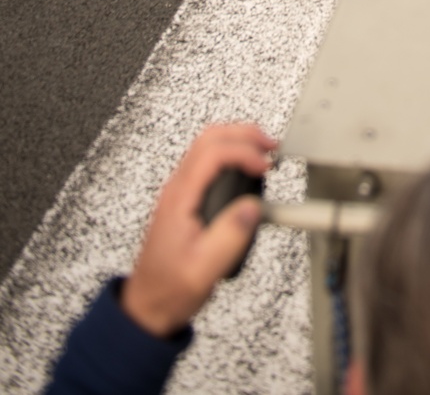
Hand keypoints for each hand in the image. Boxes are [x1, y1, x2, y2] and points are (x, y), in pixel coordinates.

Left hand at [121, 123, 276, 336]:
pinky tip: (246, 172)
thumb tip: (252, 206)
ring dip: (238, 141)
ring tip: (263, 154)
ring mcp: (179, 192)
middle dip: (244, 134)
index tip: (265, 167)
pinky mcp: (185, 199)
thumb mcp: (203, 270)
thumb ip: (230, 236)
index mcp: (179, 199)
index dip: (244, 152)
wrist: (147, 306)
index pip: (213, 154)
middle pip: (209, 138)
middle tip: (270, 146)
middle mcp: (177, 189)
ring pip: (207, 146)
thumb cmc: (169, 290)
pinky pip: (207, 163)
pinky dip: (231, 155)